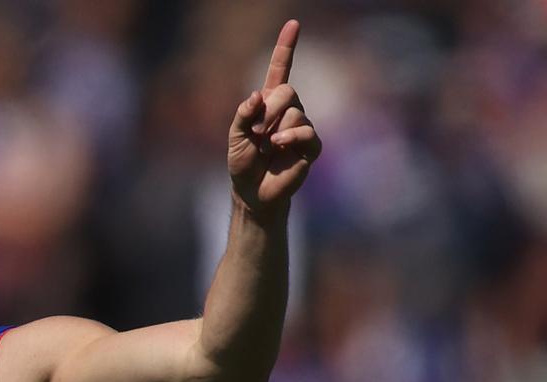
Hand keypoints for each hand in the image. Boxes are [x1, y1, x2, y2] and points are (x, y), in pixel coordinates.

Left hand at [228, 20, 321, 216]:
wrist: (253, 191)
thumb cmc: (243, 163)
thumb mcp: (235, 136)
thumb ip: (243, 114)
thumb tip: (257, 95)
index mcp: (268, 103)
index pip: (280, 69)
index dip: (286, 47)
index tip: (293, 24)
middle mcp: (288, 110)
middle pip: (288, 91)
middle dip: (270, 109)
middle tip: (257, 132)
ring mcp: (301, 126)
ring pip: (296, 111)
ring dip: (276, 128)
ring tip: (267, 146)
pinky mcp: (311, 145)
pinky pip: (307, 131)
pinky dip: (291, 136)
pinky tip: (280, 146)